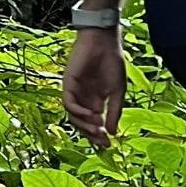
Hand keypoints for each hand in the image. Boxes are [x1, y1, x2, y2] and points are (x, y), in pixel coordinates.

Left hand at [62, 28, 125, 146]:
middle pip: (82, 123)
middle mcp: (83, 99)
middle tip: (102, 141)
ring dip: (84, 125)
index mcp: (95, 101)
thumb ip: (114, 111)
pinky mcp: (67, 85)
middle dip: (91, 134)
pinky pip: (68, 103)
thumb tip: (111, 133)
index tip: (109, 144)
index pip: (93, 123)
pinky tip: (91, 115)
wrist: (104, 42)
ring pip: (73, 116)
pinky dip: (78, 112)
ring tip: (97, 128)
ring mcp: (74, 92)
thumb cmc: (112, 63)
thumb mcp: (118, 91)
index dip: (99, 135)